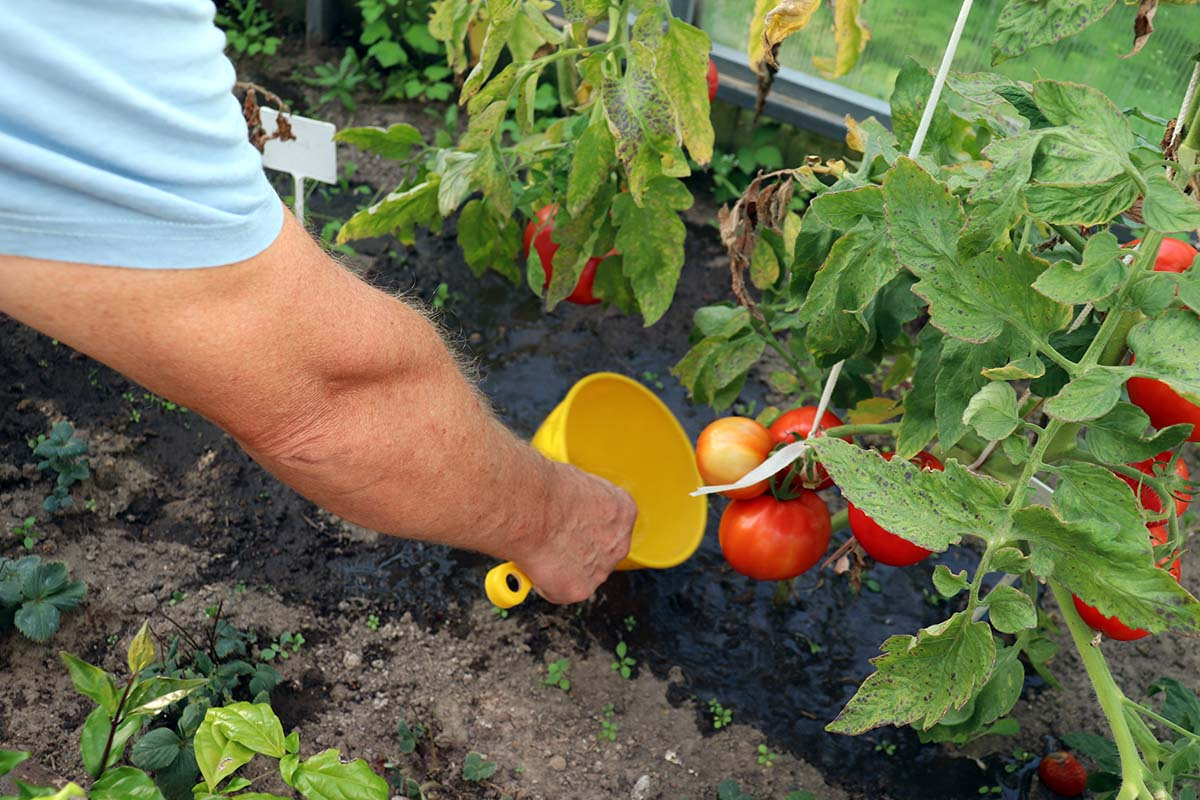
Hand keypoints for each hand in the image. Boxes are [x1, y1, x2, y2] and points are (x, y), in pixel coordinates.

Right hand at [512, 461, 636, 603]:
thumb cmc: (546, 489)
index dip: (587, 525)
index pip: (611, 523)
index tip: (572, 523)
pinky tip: (534, 563)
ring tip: (540, 549)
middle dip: (579, 549)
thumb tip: (570, 506)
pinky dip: (545, 582)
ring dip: (563, 567)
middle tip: (554, 540)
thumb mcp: (576, 481)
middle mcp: (619, 543)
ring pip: (581, 574)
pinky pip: (560, 590)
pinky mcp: (579, 590)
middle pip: (601, 552)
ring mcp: (600, 570)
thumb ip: (583, 501)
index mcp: (623, 511)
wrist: (529, 509)